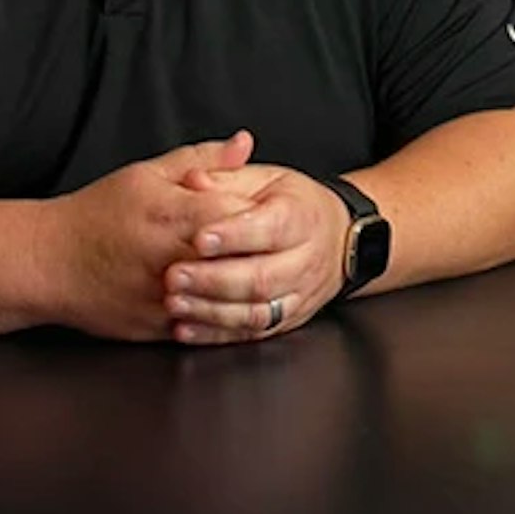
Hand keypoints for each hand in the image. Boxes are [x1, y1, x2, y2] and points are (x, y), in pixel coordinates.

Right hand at [33, 131, 259, 340]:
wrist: (49, 263)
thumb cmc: (97, 213)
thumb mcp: (147, 173)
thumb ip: (202, 159)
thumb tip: (245, 143)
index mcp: (176, 215)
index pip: (243, 214)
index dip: (262, 213)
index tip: (272, 211)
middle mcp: (174, 259)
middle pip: (242, 259)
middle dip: (262, 252)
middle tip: (276, 246)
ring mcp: (167, 298)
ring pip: (228, 300)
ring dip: (246, 289)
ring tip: (258, 274)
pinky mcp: (159, 328)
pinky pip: (205, 326)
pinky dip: (222, 316)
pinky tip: (233, 305)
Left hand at [161, 165, 347, 345]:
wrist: (340, 240)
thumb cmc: (295, 205)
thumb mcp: (267, 179)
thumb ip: (228, 179)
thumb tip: (194, 181)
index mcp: (300, 217)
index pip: (270, 228)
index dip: (234, 235)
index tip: (199, 238)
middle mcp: (304, 260)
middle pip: (261, 277)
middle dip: (214, 280)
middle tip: (174, 276)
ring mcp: (298, 295)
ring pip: (257, 312)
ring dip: (211, 312)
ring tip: (175, 303)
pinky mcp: (286, 321)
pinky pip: (252, 334)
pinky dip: (216, 335)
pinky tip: (187, 329)